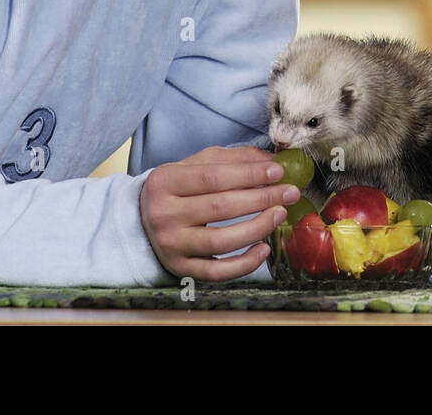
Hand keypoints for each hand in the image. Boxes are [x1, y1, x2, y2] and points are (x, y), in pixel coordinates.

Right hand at [139, 145, 299, 280]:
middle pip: (221, 207)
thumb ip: (231, 159)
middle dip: (262, 198)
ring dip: (257, 227)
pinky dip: (243, 264)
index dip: (249, 174)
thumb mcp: (195, 165)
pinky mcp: (180, 268)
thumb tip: (270, 161)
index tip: (278, 171)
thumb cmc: (176, 189)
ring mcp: (171, 244)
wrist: (141, 220)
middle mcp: (164, 214)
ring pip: (221, 241)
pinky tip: (263, 249)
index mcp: (165, 181)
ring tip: (279, 214)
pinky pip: (216, 272)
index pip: (214, 177)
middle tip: (289, 193)